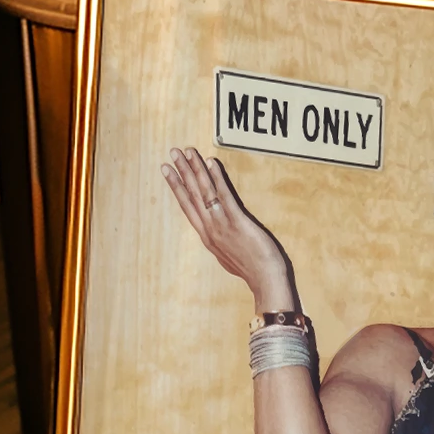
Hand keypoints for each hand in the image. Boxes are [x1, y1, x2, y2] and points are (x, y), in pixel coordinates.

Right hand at [163, 147, 294, 307]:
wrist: (265, 282)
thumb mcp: (230, 256)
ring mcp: (222, 225)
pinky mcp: (238, 222)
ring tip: (186, 152)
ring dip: (194, 170)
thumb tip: (218, 235)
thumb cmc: (252, 271)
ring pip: (204, 192)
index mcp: (207, 236)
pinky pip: (224, 196)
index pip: (187, 206)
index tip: (167, 171)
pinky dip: (217, 179)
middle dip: (181, 172)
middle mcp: (210, 229)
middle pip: (191, 195)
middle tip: (172, 153)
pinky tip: (211, 164)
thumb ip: (221, 242)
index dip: (177, 187)